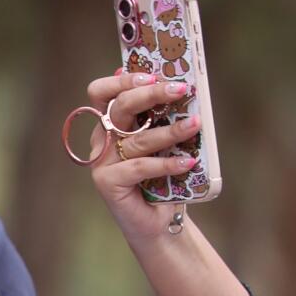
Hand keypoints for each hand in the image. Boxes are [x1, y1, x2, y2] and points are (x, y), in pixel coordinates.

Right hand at [82, 69, 201, 245]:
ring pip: (136, 139)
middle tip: (180, 89)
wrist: (159, 220)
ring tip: (195, 125)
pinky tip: (188, 162)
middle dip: (150, 94)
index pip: (101, 93)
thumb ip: (161, 117)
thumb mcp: (164, 141)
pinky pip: (140, 167)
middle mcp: (102, 141)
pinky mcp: (107, 183)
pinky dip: (166, 163)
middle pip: (117, 108)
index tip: (151, 75)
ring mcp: (102, 163)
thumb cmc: (162, 176)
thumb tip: (175, 85)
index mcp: (109, 124)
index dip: (121, 81)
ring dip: (170, 131)